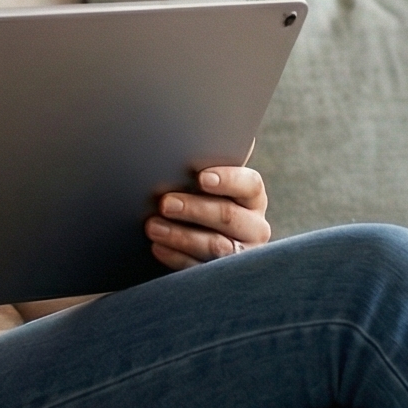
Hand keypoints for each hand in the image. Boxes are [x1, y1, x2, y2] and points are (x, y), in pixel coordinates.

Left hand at [146, 165, 270, 269]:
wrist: (196, 239)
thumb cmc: (199, 202)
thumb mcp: (206, 188)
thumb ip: (205, 170)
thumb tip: (200, 130)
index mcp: (252, 198)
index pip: (249, 185)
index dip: (227, 180)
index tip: (201, 178)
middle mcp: (255, 227)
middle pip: (229, 216)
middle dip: (195, 209)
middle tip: (165, 203)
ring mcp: (243, 256)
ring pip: (216, 247)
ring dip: (181, 236)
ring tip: (153, 226)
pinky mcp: (224, 278)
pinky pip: (202, 270)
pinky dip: (177, 258)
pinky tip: (158, 248)